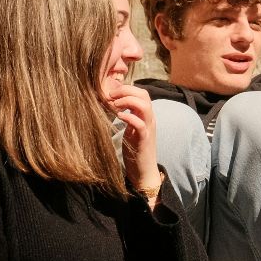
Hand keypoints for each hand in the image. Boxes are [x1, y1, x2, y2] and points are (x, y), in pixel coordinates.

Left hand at [104, 79, 160, 195]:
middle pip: (144, 95)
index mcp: (146, 116)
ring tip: (114, 106)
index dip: (126, 88)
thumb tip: (115, 103)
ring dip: (127, 101)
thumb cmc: (135, 150)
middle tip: (110, 96)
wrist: (144, 171)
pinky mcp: (144, 140)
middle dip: (126, 91)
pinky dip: (129, 117)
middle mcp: (150, 120)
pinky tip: (119, 117)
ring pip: (144, 106)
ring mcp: (148, 129)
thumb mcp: (131, 129)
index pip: (141, 93)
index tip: (111, 93)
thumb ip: (128, 116)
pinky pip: (140, 124)